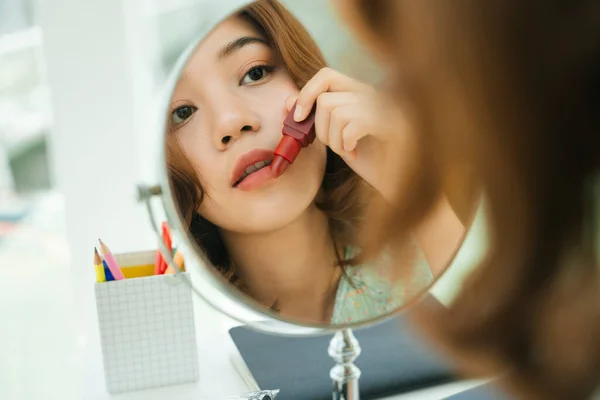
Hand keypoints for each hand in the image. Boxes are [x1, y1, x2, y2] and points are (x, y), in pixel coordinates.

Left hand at [287, 67, 414, 199]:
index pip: (326, 75)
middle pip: (326, 99)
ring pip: (335, 112)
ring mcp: (385, 105)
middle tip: (335, 146)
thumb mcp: (337, 137)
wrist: (399, 184)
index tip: (298, 119)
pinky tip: (355, 154)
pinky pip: (351, 124)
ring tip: (347, 151)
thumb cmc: (370, 162)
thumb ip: (316, 118)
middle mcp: (374, 93)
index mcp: (361, 92)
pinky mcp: (392, 122)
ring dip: (333, 140)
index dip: (306, 93)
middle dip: (320, 129)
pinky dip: (346, 143)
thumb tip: (288, 101)